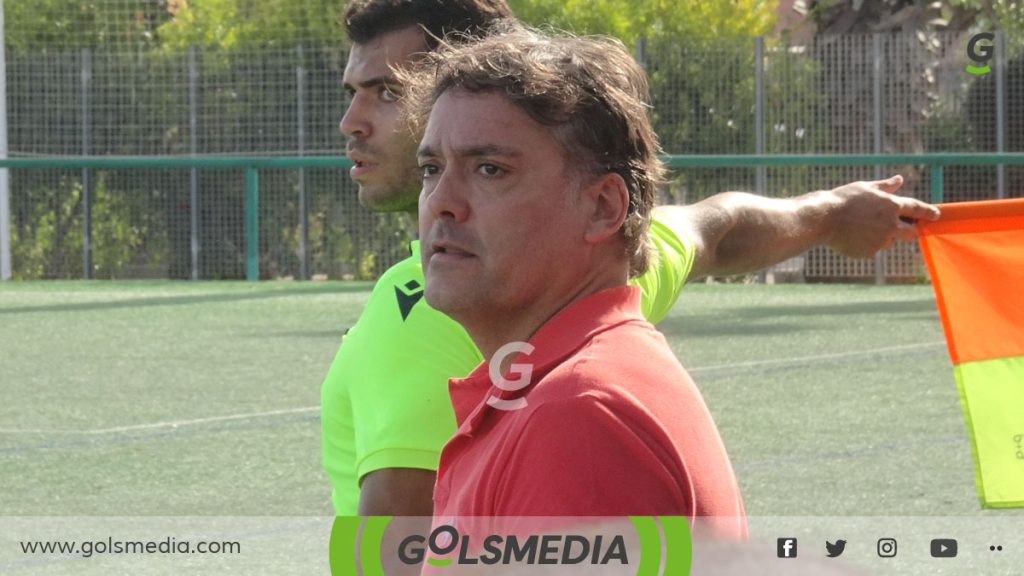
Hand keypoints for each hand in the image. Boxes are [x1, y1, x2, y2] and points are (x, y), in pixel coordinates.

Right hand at [824, 175, 939, 257]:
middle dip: (909, 230)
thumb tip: (899, 180)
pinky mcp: (869, 252)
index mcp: (891, 206)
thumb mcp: (865, 188)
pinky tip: (853, 236)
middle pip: (911, 232)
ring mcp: (880, 240)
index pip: (917, 209)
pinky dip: (867, 244)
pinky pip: (873, 249)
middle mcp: (890, 225)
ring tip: (862, 228)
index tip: (936, 215)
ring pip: (889, 241)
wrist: (824, 219)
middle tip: (899, 227)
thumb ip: (885, 186)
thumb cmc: (843, 200)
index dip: (928, 212)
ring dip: (883, 236)